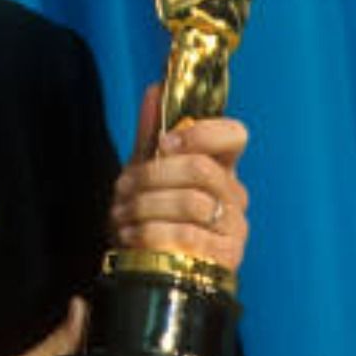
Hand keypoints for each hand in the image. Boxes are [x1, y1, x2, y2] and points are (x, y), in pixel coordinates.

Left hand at [109, 84, 248, 270]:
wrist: (150, 266)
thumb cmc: (153, 212)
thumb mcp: (147, 170)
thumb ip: (153, 132)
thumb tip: (156, 89)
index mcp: (221, 167)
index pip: (235, 134)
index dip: (201, 133)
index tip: (164, 144)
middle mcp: (235, 195)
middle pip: (200, 169)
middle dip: (152, 175)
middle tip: (122, 187)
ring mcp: (234, 228)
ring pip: (190, 202)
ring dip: (144, 205)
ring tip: (120, 213)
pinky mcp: (224, 259)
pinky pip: (185, 236)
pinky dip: (149, 232)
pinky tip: (130, 235)